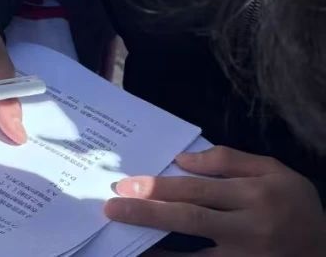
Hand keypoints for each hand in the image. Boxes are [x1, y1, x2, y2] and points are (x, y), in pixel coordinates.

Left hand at [106, 147, 325, 255]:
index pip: (198, 189)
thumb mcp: (274, 172)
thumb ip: (229, 161)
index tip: (126, 185)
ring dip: (156, 248)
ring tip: (123, 241)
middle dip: (147, 212)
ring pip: (194, 256)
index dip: (159, 187)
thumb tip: (184, 160)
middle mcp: (250, 229)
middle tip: (112, 207)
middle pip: (190, 219)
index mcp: (255, 195)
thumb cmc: (295, 207)